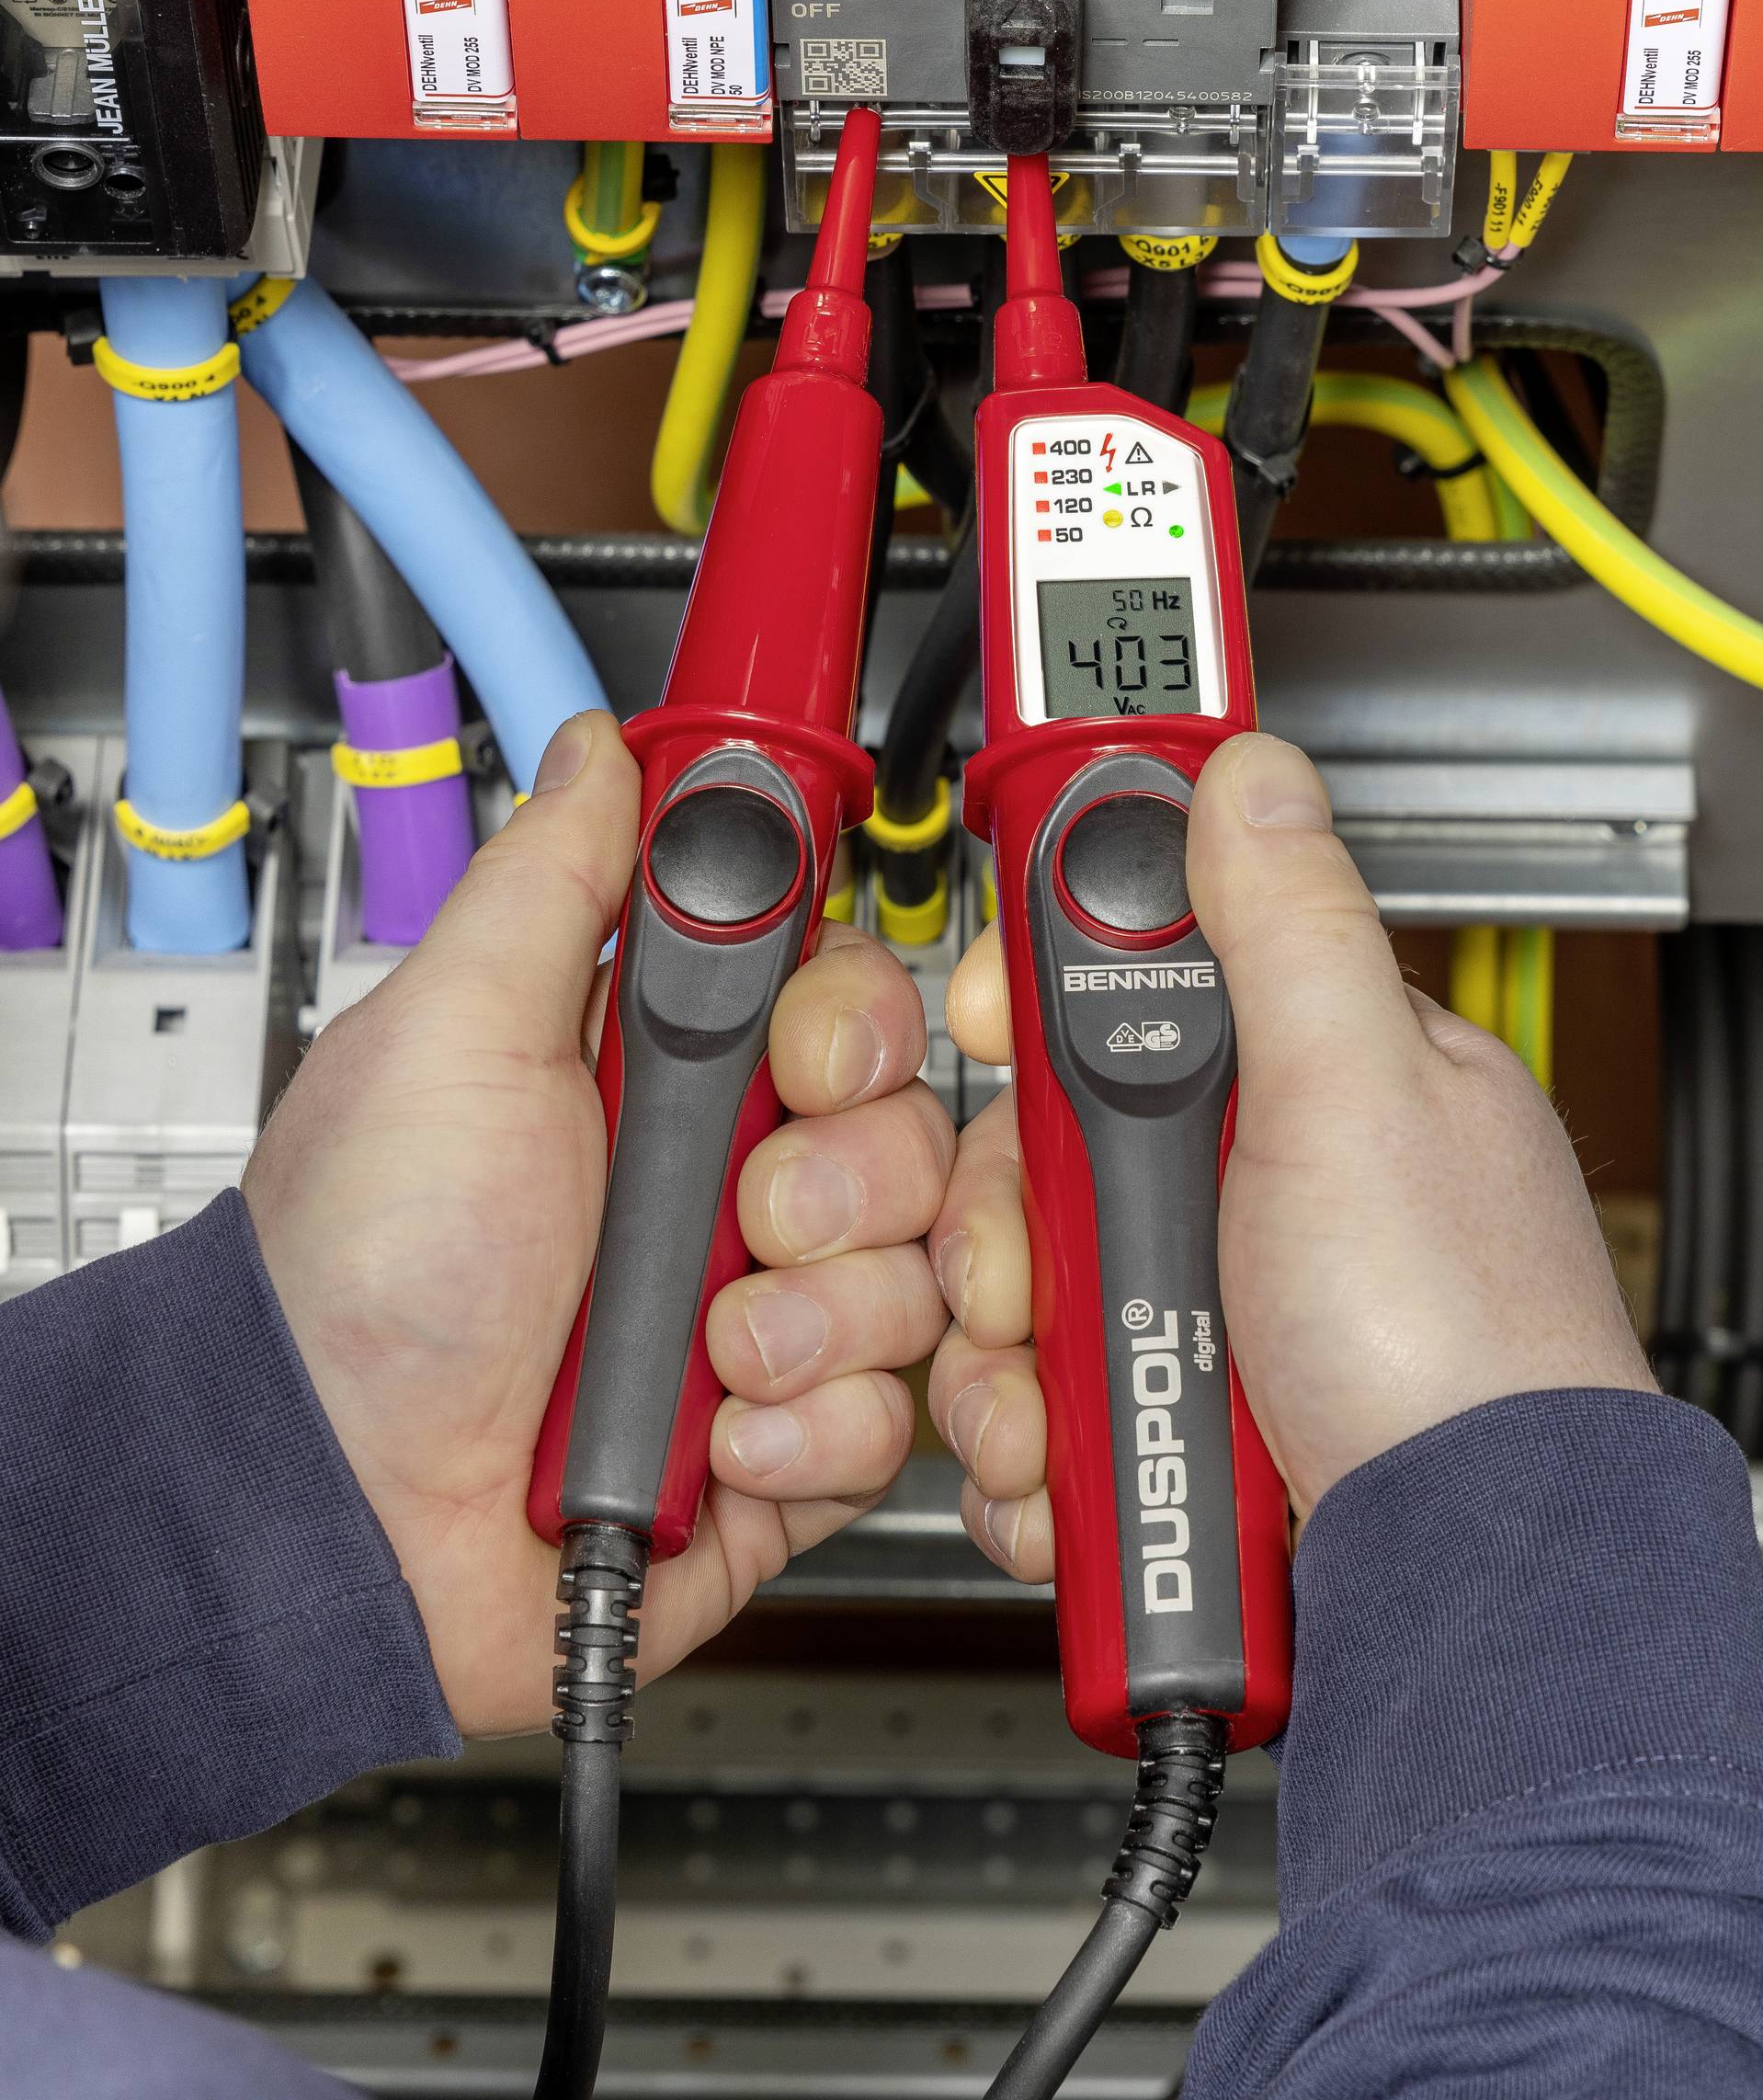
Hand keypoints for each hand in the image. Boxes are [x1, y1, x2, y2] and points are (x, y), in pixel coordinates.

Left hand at [245, 711, 949, 1735]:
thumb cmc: (366, 1278)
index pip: (841, 1003)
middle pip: (909, 1133)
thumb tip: (603, 747)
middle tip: (747, 1212)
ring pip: (917, 1276)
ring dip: (817, 1315)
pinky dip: (810, 1429)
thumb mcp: (447, 1037)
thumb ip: (551, 878)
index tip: (803, 1058)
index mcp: (653, 1077)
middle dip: (841, 1181)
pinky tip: (716, 1434)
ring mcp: (758, 1319)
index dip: (849, 1021)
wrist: (344, 1517)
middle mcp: (719, 1188)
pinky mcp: (785, 1446)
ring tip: (706, 1350)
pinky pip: (891, 1416)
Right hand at [930, 730, 1654, 1575]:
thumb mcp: (1361, 1095)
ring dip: (1001, 1351)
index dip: (1025, 999)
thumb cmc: (1454, 1351)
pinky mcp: (1168, 1413)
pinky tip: (1063, 1461)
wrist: (1457, 1589)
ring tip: (1056, 1399)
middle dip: (1001, 1221)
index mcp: (1311, 1073)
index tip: (977, 1027)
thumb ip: (1290, 925)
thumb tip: (1249, 765)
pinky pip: (1036, 1396)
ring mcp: (1211, 1304)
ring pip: (1018, 1283)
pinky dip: (1027, 1438)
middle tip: (1026, 1269)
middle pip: (1040, 1148)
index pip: (1124, 977)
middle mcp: (1254, 1183)